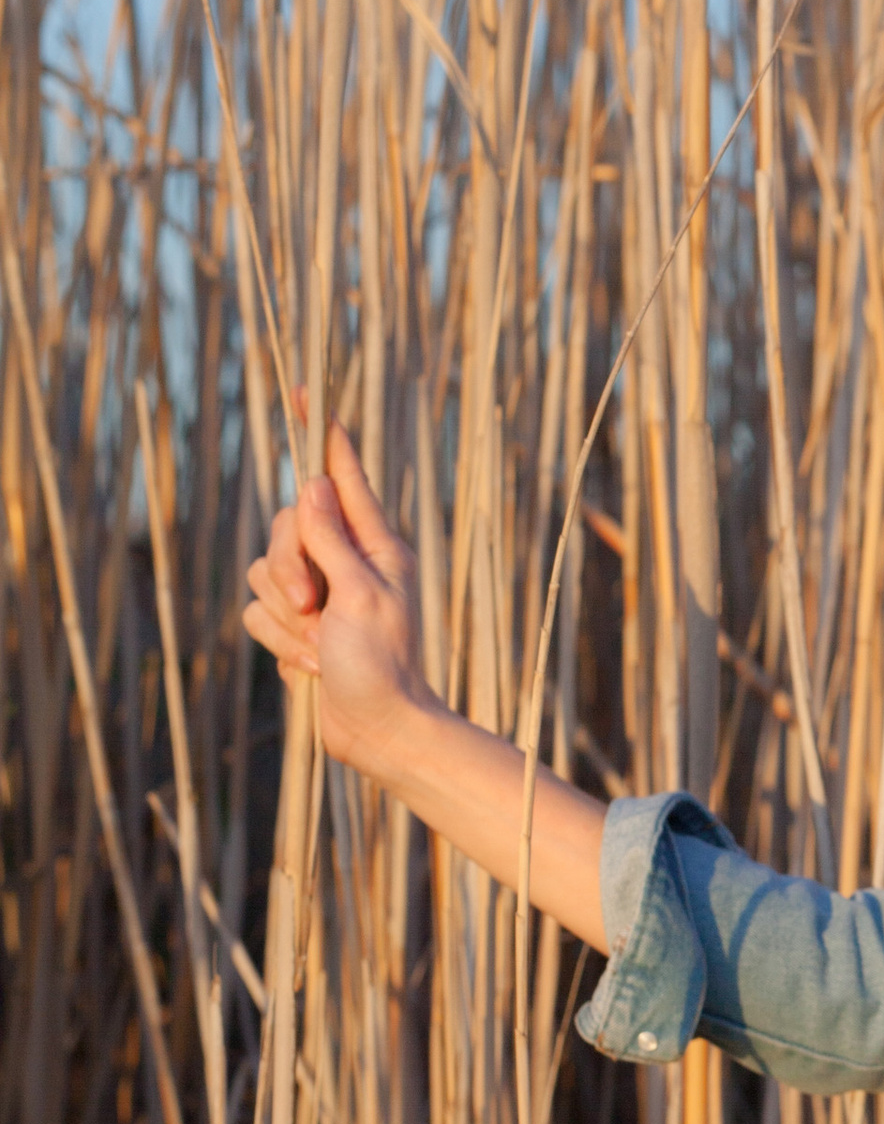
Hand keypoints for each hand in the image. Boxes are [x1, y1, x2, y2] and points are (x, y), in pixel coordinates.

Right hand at [244, 421, 428, 776]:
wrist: (378, 732)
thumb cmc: (383, 664)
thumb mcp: (361, 594)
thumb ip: (330, 539)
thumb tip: (310, 483)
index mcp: (376, 544)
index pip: (342, 476)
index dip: (323, 436)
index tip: (308, 391)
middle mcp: (346, 561)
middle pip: (286, 525)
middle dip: (288, 568)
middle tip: (316, 608)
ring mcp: (319, 593)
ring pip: (264, 572)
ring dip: (288, 617)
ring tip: (322, 645)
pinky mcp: (297, 625)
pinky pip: (259, 613)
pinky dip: (281, 642)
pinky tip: (313, 666)